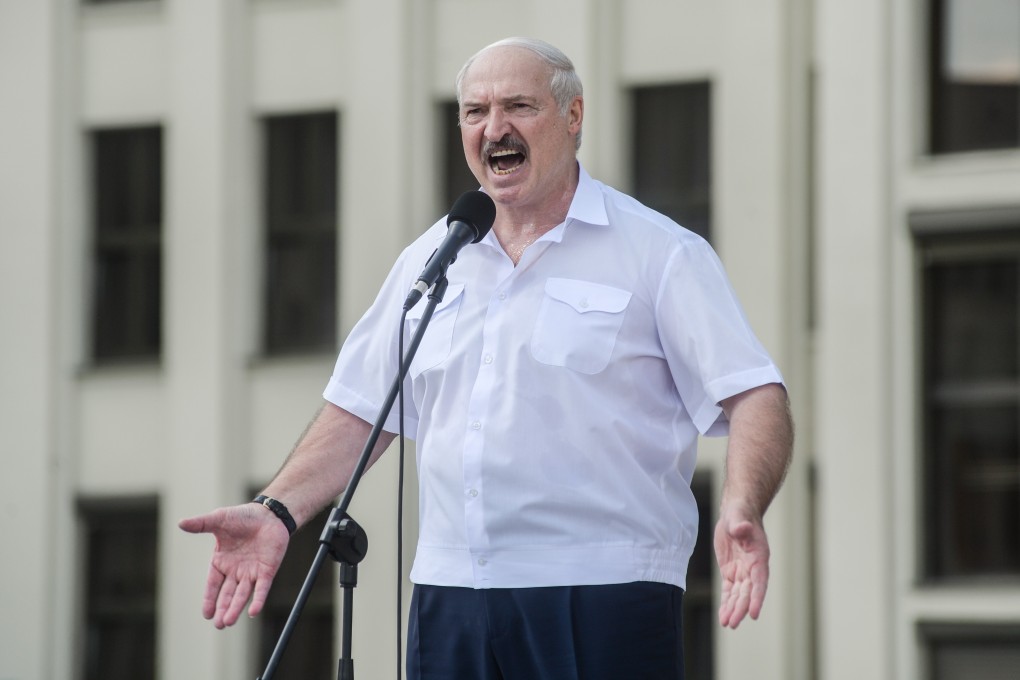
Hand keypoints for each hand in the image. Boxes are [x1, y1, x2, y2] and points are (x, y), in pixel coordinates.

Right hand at [178, 503, 290, 628]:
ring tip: (227, 622)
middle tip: (218, 625)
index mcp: (221, 562)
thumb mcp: (219, 519)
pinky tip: (253, 612)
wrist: (269, 513)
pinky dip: (258, 600)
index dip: (209, 599)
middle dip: (222, 610)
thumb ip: (201, 524)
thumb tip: (180, 523)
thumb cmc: (243, 516)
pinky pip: (261, 588)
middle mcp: (235, 571)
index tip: (206, 614)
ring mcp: (251, 572)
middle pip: (227, 594)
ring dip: (235, 609)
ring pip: (242, 595)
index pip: (213, 584)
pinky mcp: (267, 571)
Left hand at [713, 502, 769, 628]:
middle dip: (741, 608)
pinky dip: (726, 603)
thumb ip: (740, 525)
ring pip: (739, 595)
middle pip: (748, 592)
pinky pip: (729, 590)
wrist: (736, 513)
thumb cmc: (740, 514)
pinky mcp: (731, 572)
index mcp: (759, 556)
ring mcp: (742, 571)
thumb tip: (741, 528)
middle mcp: (753, 567)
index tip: (754, 613)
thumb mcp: (738, 517)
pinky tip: (723, 616)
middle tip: (732, 623)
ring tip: (727, 624)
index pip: (759, 581)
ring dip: (733, 609)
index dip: (757, 598)